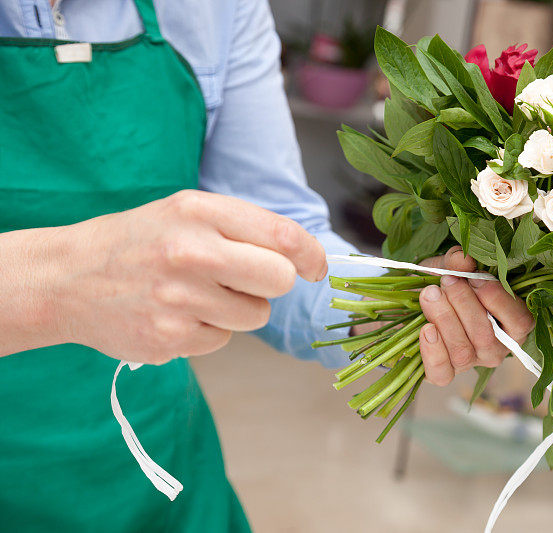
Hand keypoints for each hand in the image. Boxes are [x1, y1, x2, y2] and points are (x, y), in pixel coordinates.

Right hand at [43, 190, 326, 363]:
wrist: (65, 278)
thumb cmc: (138, 242)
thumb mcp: (185, 212)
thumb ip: (243, 227)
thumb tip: (303, 258)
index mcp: (199, 211)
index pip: (283, 236)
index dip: (311, 255)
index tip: (316, 268)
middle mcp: (190, 252)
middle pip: (278, 280)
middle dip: (272, 283)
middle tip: (244, 280)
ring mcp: (178, 299)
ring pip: (256, 315)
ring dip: (239, 309)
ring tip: (198, 294)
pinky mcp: (168, 338)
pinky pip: (222, 340)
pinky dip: (208, 331)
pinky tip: (176, 315)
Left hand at [418, 246, 533, 385]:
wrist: (411, 302)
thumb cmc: (441, 283)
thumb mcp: (449, 266)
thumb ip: (457, 261)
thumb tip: (463, 259)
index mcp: (510, 324)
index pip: (520, 322)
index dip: (498, 300)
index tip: (474, 279)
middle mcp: (495, 348)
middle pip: (487, 337)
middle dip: (464, 304)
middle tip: (446, 281)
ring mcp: (470, 363)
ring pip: (463, 351)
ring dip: (445, 319)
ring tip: (429, 294)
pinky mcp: (443, 373)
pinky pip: (441, 372)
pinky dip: (432, 351)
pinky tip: (426, 329)